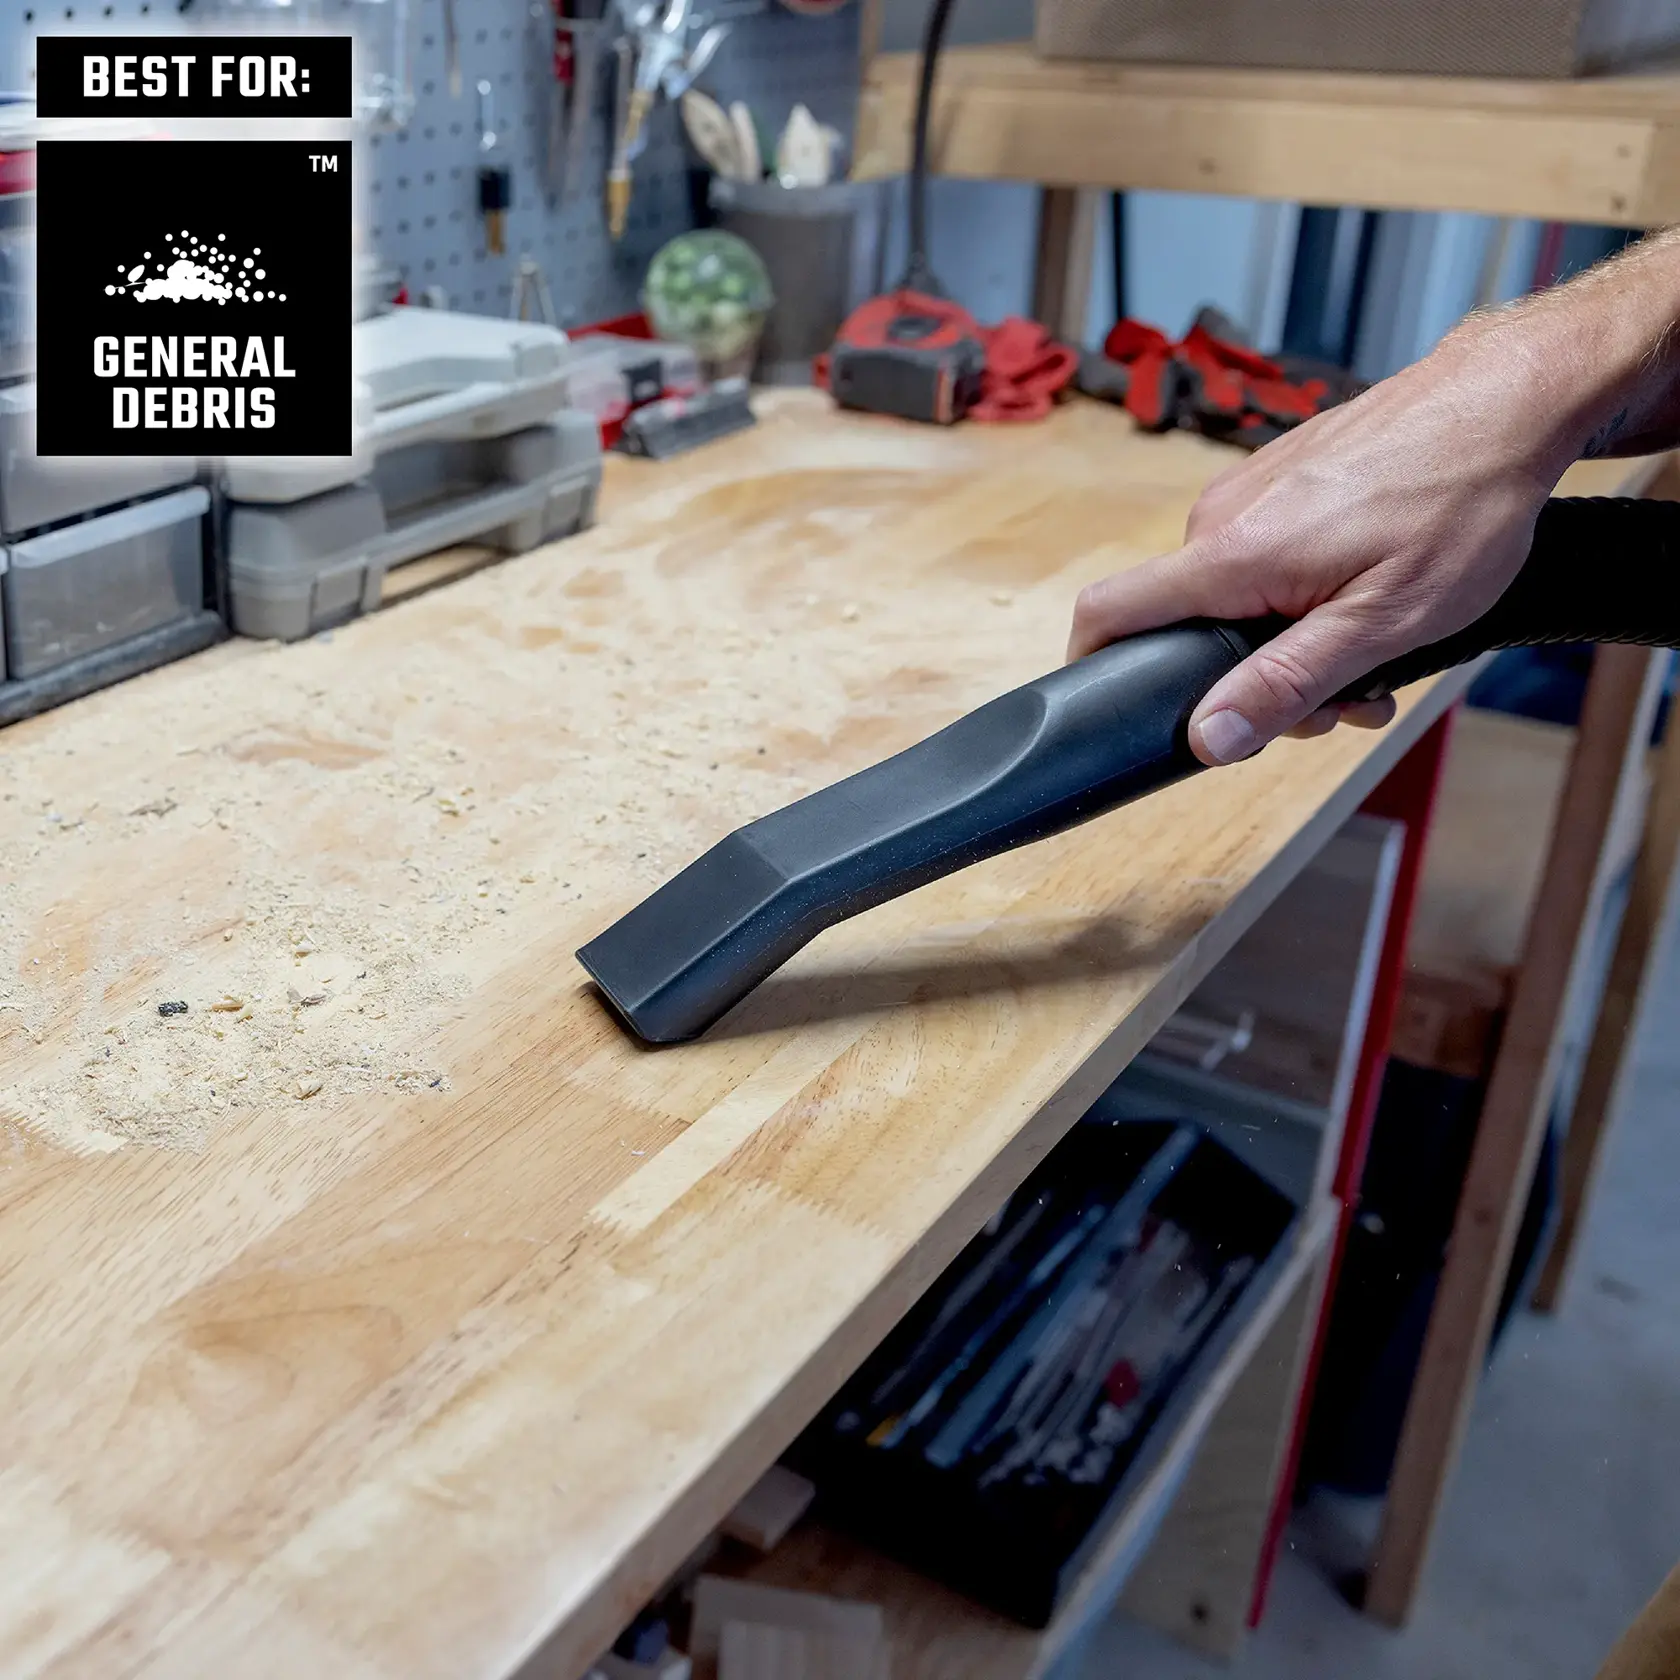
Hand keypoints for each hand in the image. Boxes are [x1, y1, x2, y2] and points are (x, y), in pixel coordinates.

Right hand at [1068, 322, 1571, 765]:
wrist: (1504, 402)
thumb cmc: (1459, 503)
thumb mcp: (1382, 622)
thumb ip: (1286, 684)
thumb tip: (1208, 737)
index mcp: (1231, 554)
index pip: (1108, 611)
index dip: (1094, 666)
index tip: (1116, 708)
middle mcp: (1222, 515)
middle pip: (1189, 624)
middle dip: (1256, 679)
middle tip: (1344, 701)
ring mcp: (1250, 489)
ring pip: (1234, 595)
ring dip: (1291, 639)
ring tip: (1375, 649)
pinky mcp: (1280, 476)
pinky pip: (1264, 554)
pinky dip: (1304, 593)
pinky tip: (1367, 597)